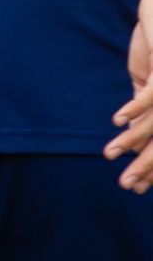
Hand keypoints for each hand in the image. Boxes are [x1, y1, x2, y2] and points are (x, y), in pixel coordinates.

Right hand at [106, 0, 152, 192]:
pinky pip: (151, 94)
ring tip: (110, 153)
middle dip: (147, 166)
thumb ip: (142, 99)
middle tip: (126, 185)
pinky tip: (117, 120)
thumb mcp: (146, 74)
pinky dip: (134, 108)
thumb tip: (129, 125)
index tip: (135, 186)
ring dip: (133, 140)